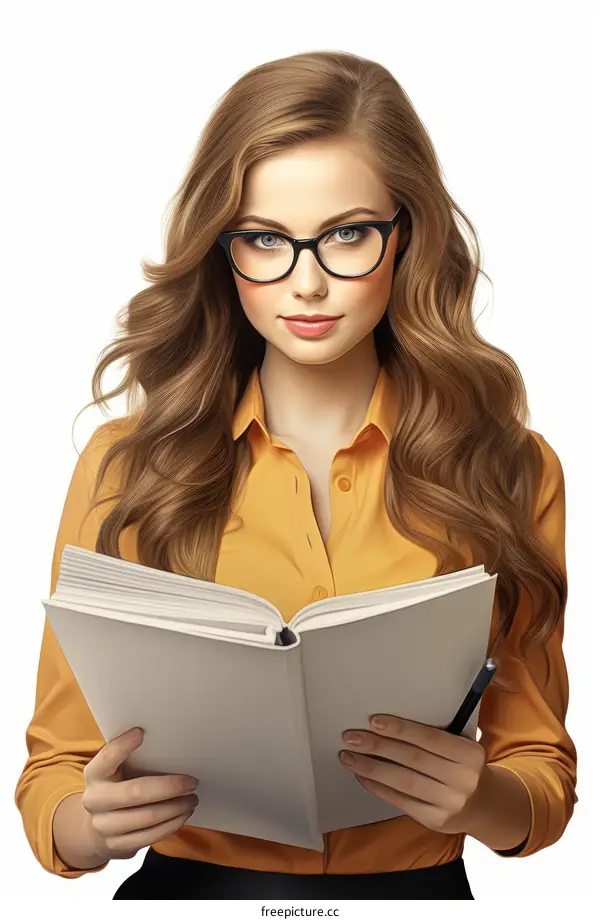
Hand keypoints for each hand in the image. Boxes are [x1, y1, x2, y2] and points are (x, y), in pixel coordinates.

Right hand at [81, 727, 198, 860]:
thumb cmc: (117, 786)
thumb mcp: (117, 769)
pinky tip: (183, 815)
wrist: (97, 826)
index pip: (106, 758)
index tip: (140, 733)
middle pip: (135, 793)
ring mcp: (103, 826)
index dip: (122, 746)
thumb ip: (132, 757)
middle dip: (169, 787)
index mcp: (95, 774)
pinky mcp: (115, 846)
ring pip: (146, 818)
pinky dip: (171, 825)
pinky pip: (149, 837)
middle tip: (192, 782)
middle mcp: (94, 800)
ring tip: (192, 799)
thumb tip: (167, 740)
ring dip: (175, 808)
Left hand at [338, 714, 488, 834]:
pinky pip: (401, 801)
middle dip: (378, 746)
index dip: (401, 729)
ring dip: (371, 768)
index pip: (430, 738)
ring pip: (403, 782)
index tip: (373, 720)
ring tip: (348, 757)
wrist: (483, 804)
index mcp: (470, 754)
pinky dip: (378, 788)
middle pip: (413, 759)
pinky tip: (362, 776)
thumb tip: (386, 723)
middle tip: (350, 737)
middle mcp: (463, 780)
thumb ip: (435, 737)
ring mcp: (450, 803)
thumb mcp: (460, 747)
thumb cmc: (462, 766)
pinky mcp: (435, 821)